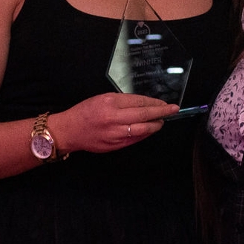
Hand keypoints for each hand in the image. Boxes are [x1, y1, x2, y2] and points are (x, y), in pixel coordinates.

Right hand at [55, 93, 179, 153]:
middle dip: (161, 112)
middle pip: (144, 115)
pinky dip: (145, 133)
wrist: (69, 131)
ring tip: (162, 121)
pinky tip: (150, 129)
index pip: (139, 102)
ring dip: (155, 125)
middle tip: (173, 110)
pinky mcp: (115, 145)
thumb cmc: (85, 112)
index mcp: (110, 103)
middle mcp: (114, 118)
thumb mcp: (102, 98)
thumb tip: (143, 104)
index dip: (154, 102)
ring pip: (143, 129)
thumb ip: (122, 101)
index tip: (164, 103)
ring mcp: (115, 134)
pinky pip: (135, 139)